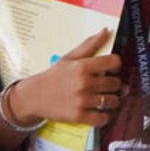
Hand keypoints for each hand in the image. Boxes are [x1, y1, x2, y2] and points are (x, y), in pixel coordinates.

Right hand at [7, 30, 126, 127]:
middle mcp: (83, 83)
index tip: (112, 69)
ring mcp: (82, 101)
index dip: (116, 65)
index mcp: (82, 66)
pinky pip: (102, 119)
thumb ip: (89, 45)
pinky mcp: (79, 116)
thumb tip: (106, 31)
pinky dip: (104, 117)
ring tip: (104, 99)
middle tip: (107, 86)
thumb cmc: (53, 76)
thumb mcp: (68, 58)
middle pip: (115, 83)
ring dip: (111, 101)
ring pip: (112, 101)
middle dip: (114, 85)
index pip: (114, 62)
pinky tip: (99, 112)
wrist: (33, 96)